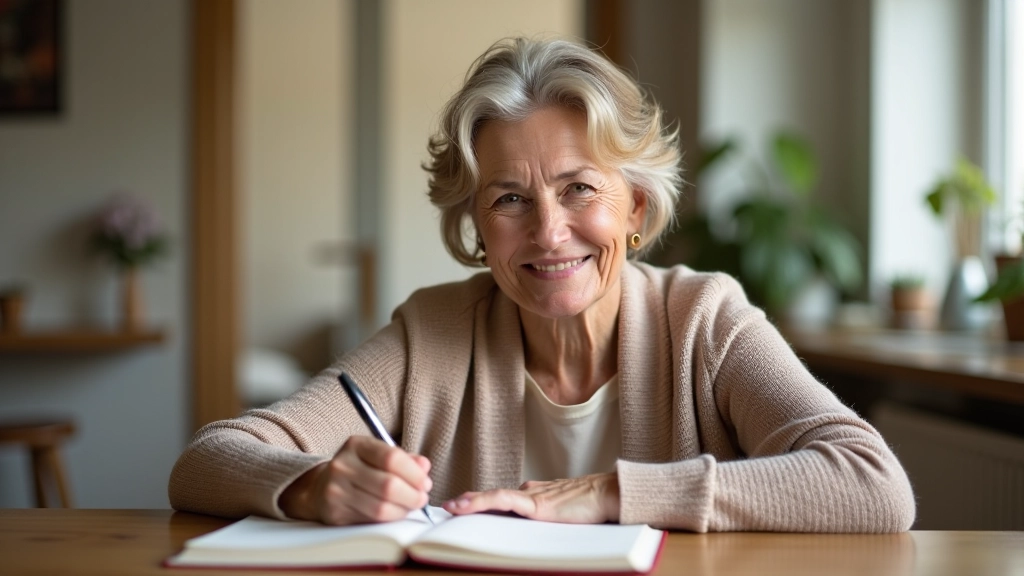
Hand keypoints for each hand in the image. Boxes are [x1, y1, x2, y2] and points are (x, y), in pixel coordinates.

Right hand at [279, 435, 431, 524]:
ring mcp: (336, 490)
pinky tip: (395, 513)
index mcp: (356, 445)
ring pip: (381, 507)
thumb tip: (424, 466)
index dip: (414, 474)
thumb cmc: (359, 469)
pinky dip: (390, 518)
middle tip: (422, 498)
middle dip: (413, 495)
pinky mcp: (336, 513)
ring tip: (411, 506)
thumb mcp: (378, 456)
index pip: (392, 458)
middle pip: (388, 485)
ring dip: (404, 510)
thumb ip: (404, 460)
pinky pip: (371, 520)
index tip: (425, 482)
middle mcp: (342, 466)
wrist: (320, 488)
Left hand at [442, 472, 619, 523]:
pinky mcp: (535, 505)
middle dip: (470, 501)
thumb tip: (532, 509)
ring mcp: (531, 497)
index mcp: (536, 494)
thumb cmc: (591, 504)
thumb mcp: (563, 508)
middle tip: (449, 507)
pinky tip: (466, 505)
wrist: (608, 495)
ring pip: (493, 497)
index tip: (463, 505)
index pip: (503, 498)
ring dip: (469, 502)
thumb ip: (546, 509)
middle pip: (494, 497)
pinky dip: (480, 502)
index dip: (482, 501)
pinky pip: (501, 501)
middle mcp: (530, 492)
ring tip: (451, 507)